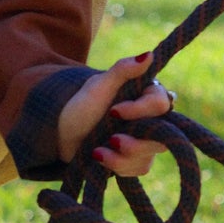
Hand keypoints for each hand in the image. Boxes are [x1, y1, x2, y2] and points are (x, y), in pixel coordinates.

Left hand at [56, 52, 173, 175]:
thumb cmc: (81, 105)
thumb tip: (148, 54)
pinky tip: (100, 157)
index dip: (139, 110)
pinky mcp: (138, 159)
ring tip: (98, 152)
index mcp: (146, 94)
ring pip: (149, 154)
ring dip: (122, 157)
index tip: (114, 112)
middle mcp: (151, 117)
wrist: (63, 133)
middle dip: (134, 142)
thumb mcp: (99, 86)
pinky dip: (118, 166)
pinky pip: (139, 168)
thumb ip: (123, 70)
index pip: (160, 104)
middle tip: (112, 139)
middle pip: (161, 135)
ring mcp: (146, 140)